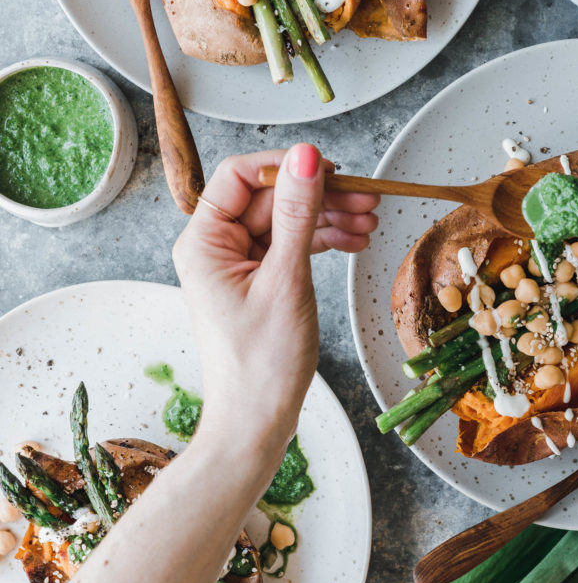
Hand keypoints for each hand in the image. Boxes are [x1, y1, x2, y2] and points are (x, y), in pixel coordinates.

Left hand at [172, 145, 379, 452]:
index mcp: (203, 242)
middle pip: (270, 197)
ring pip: (287, 221)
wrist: (256, 425)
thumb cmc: (261, 365)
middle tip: (367, 199)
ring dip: (328, 218)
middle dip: (320, 196)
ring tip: (369, 224)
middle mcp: (215, 248)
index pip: (240, 176)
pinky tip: (354, 243)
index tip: (331, 169)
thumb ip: (298, 213)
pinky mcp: (258, 283)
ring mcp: (237, 266)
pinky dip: (322, 242)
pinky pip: (291, 246)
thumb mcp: (286, 280)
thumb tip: (306, 157)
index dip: (286, 166)